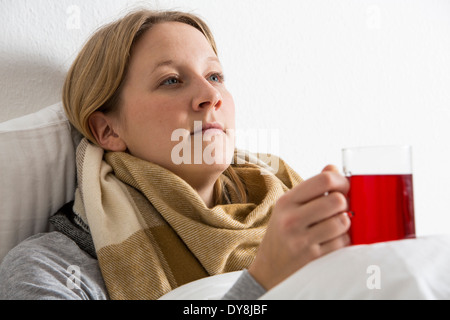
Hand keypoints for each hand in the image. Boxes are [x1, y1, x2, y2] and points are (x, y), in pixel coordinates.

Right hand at [248, 165, 350, 289]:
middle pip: (337, 200)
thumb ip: (311, 188)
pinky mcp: (311, 257)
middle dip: (344, 204)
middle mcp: (291, 219)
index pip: (323, 180)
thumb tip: (333, 168)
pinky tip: (332, 240)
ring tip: (335, 226)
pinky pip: (341, 242)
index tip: (344, 188)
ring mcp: (301, 239)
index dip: (342, 181)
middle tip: (339, 210)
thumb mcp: (289, 207)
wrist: (268, 269)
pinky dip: (342, 240)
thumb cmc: (282, 233)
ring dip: (344, 224)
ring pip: (342, 222)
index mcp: (286, 201)